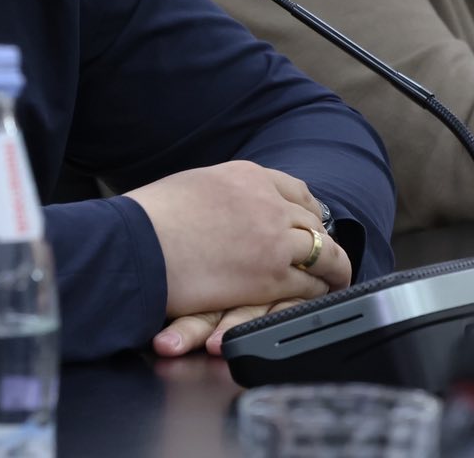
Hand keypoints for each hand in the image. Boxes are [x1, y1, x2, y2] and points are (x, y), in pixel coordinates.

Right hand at [123, 160, 351, 350]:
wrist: (136, 245)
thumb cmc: (148, 220)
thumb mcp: (191, 187)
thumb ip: (218, 195)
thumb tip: (220, 204)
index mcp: (247, 176)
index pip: (293, 189)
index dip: (306, 209)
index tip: (310, 220)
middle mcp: (267, 202)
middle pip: (312, 220)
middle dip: (322, 238)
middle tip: (327, 252)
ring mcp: (274, 239)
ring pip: (322, 252)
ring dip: (332, 266)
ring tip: (337, 277)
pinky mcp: (271, 276)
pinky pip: (310, 284)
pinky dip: (320, 291)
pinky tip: (322, 297)